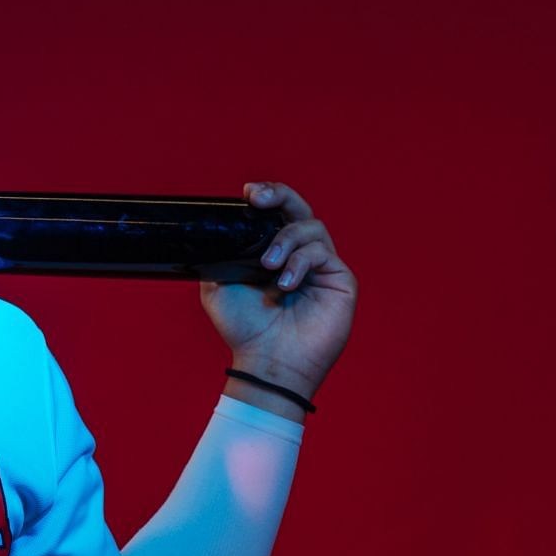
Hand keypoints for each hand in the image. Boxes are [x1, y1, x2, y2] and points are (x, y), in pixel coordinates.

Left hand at [198, 181, 356, 400]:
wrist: (265, 362)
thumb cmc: (244, 329)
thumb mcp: (217, 287)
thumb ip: (218, 256)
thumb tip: (214, 231)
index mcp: (273, 252)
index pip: (276, 213)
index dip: (267, 195)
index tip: (247, 193)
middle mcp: (300, 255)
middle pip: (299, 208)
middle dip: (279, 196)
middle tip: (258, 199)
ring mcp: (323, 266)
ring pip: (311, 228)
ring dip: (285, 240)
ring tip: (267, 265)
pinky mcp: (341, 280)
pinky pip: (323, 253)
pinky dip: (300, 263)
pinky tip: (284, 284)